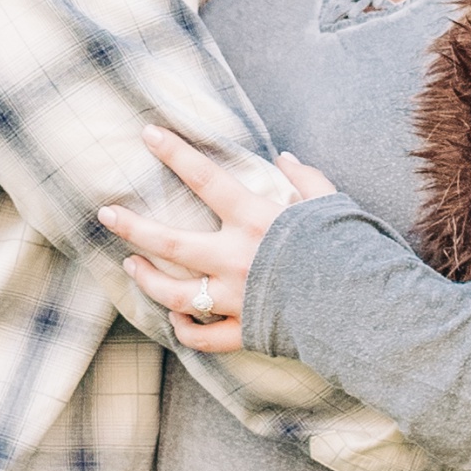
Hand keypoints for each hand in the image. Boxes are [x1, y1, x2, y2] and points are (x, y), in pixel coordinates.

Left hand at [100, 122, 332, 352]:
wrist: (363, 308)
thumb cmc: (349, 250)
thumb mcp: (330, 204)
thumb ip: (305, 180)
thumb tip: (285, 159)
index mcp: (254, 220)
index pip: (204, 177)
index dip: (174, 152)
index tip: (147, 134)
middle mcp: (234, 258)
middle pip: (169, 242)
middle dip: (133, 226)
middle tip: (106, 213)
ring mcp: (233, 298)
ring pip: (174, 292)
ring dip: (146, 279)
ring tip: (129, 266)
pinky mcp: (242, 330)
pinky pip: (202, 336)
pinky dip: (185, 330)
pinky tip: (173, 321)